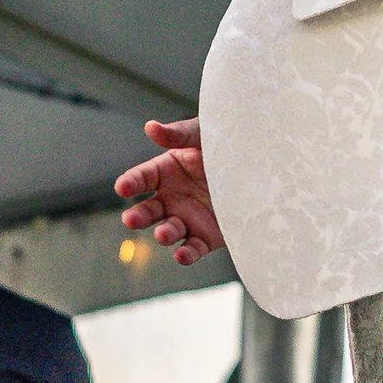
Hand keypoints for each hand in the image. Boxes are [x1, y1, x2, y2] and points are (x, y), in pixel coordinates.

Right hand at [115, 117, 222, 268]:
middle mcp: (171, 198)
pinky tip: (182, 256)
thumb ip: (177, 134)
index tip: (122, 187)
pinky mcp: (207, 237)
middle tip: (131, 219)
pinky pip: (193, 249)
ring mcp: (188, 219)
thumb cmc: (225, 144)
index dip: (131, 182)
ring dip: (164, 235)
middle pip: (148, 211)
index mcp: (165, 172)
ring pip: (169, 231)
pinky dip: (186, 255)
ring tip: (163, 234)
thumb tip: (150, 127)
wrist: (260, 165)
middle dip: (138, 216)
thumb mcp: (202, 135)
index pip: (141, 178)